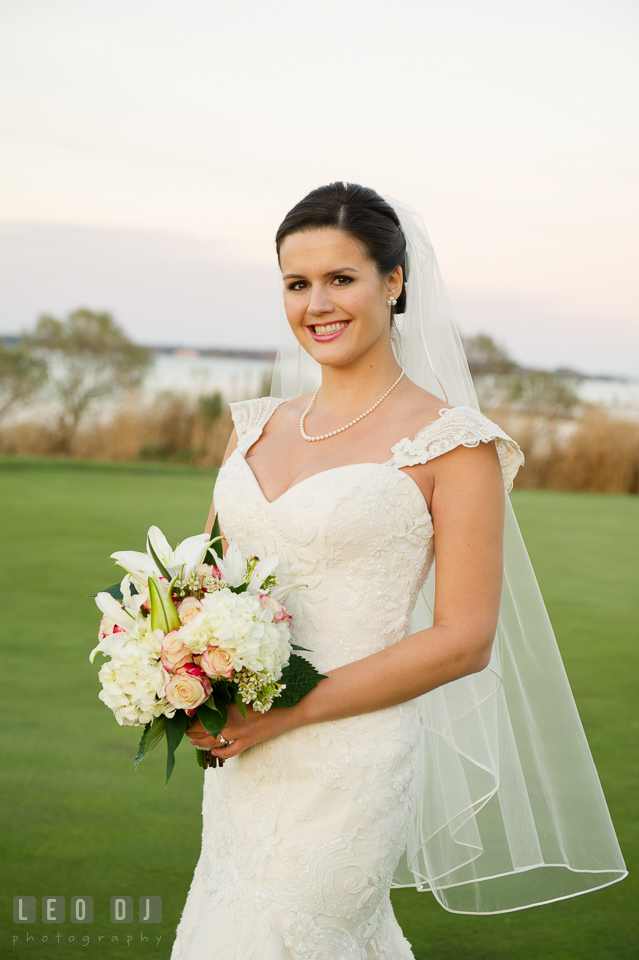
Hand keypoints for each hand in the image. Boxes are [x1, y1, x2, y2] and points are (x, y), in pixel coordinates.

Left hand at [185, 701, 299, 759]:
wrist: (289, 710)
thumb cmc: (269, 698)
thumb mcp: (248, 693)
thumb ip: (231, 696)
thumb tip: (214, 697)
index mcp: (231, 705)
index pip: (205, 714)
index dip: (193, 717)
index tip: (187, 716)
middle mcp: (233, 720)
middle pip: (205, 728)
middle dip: (192, 731)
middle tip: (186, 731)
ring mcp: (240, 733)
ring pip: (213, 741)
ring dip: (201, 742)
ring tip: (193, 741)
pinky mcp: (248, 742)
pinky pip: (230, 752)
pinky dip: (220, 753)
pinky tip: (214, 752)